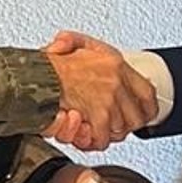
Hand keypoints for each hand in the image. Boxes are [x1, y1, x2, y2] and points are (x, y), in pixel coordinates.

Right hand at [44, 31, 156, 152]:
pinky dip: (93, 141)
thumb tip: (71, 44)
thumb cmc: (47, 65)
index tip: (142, 112)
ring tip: (94, 128)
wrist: (34, 77)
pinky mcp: (98, 117)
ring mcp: (108, 101)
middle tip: (112, 124)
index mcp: (115, 63)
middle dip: (125, 125)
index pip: (147, 92)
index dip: (147, 107)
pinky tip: (84, 133)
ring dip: (107, 133)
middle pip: (136, 116)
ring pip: (120, 130)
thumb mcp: (68, 42)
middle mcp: (116, 82)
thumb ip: (76, 41)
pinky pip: (103, 139)